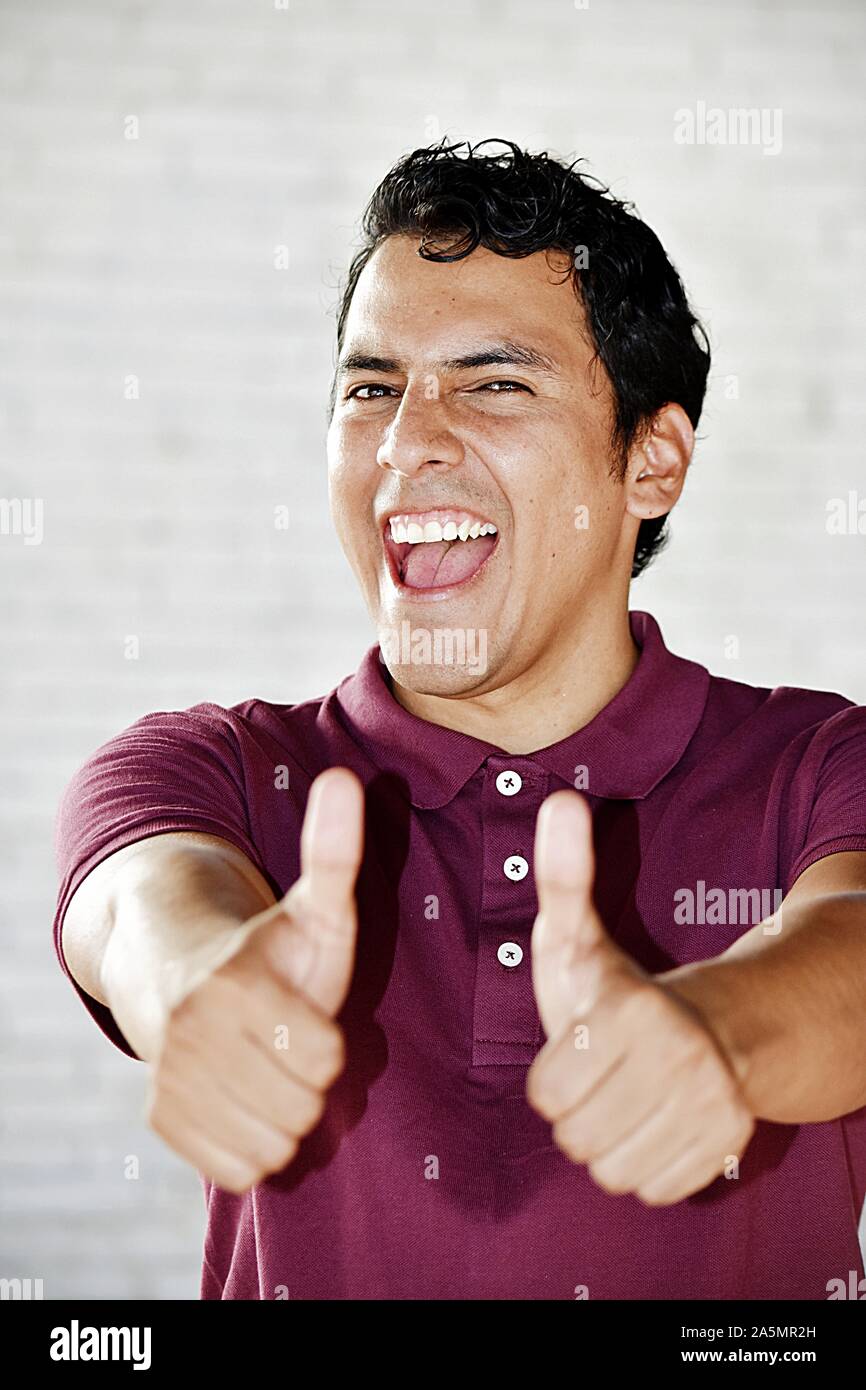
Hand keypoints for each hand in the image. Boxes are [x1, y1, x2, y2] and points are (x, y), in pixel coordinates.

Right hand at [146, 767, 363, 1193]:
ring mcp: (170, 1081)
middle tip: (285, 1042)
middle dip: (306, 1080)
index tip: (305, 1012)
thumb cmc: (270, 948)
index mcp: (236, 984)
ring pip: (273, 1144)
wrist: (180, 974)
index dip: (328, 1040)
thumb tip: (348, 778)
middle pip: (302, 1107)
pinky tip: (241, 1096)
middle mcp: (191, 1036)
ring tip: (266, 1066)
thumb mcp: (313, 904)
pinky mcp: (161, 1121)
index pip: (326, 1059)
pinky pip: (240, 1169)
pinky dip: (250, 1144)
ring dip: (282, 1114)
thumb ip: (334, 851)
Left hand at [526, 790, 754, 1204]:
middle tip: (603, 1073)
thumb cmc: (619, 988)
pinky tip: (657, 1121)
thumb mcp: (577, 935)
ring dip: (608, 1141)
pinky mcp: (727, 1146)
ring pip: (609, 1171)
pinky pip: (649, 1188)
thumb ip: (562, 875)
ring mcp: (711, 1108)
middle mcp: (679, 1062)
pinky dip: (646, 1164)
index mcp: (632, 1011)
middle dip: (577, 1112)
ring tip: (627, 1097)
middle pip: (574, 1139)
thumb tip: (558, 799)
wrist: (709, 1028)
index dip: (551, 1075)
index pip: (545, 1095)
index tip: (578, 1044)